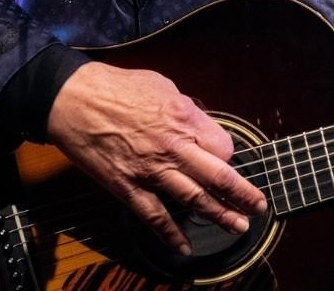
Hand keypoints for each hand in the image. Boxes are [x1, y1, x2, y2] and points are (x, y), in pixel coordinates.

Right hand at [46, 61, 266, 254]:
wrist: (75, 100)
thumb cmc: (118, 87)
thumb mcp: (162, 85)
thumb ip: (184, 108)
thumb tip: (197, 122)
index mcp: (183, 118)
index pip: (222, 146)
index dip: (228, 155)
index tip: (227, 160)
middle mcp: (173, 146)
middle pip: (217, 176)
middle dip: (242, 194)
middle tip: (259, 206)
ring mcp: (151, 170)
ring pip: (194, 199)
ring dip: (219, 215)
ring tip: (238, 226)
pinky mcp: (128, 187)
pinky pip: (155, 216)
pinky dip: (171, 234)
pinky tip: (184, 247)